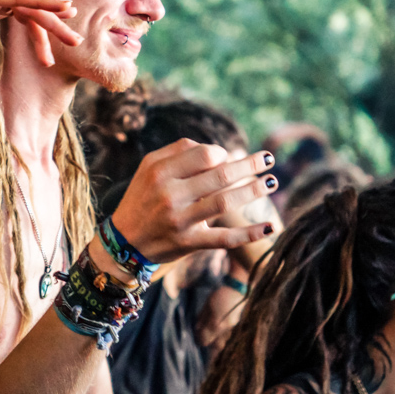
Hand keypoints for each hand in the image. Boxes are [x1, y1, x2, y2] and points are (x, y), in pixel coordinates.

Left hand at [0, 0, 80, 64]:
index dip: (45, 2)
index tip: (68, 6)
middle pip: (32, 6)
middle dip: (54, 24)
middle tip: (76, 41)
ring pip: (31, 14)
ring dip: (46, 34)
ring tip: (60, 54)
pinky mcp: (1, 6)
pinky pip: (24, 19)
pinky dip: (34, 36)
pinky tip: (43, 55)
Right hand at [110, 139, 277, 262]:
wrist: (123, 243)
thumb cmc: (142, 198)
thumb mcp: (149, 168)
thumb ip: (178, 152)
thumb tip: (216, 151)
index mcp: (160, 172)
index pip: (204, 155)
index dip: (222, 154)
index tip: (228, 158)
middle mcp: (170, 195)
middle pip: (219, 176)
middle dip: (249, 165)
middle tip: (268, 158)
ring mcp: (180, 220)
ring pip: (224, 202)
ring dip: (254, 190)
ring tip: (272, 182)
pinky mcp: (188, 243)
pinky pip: (224, 238)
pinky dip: (249, 233)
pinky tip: (271, 227)